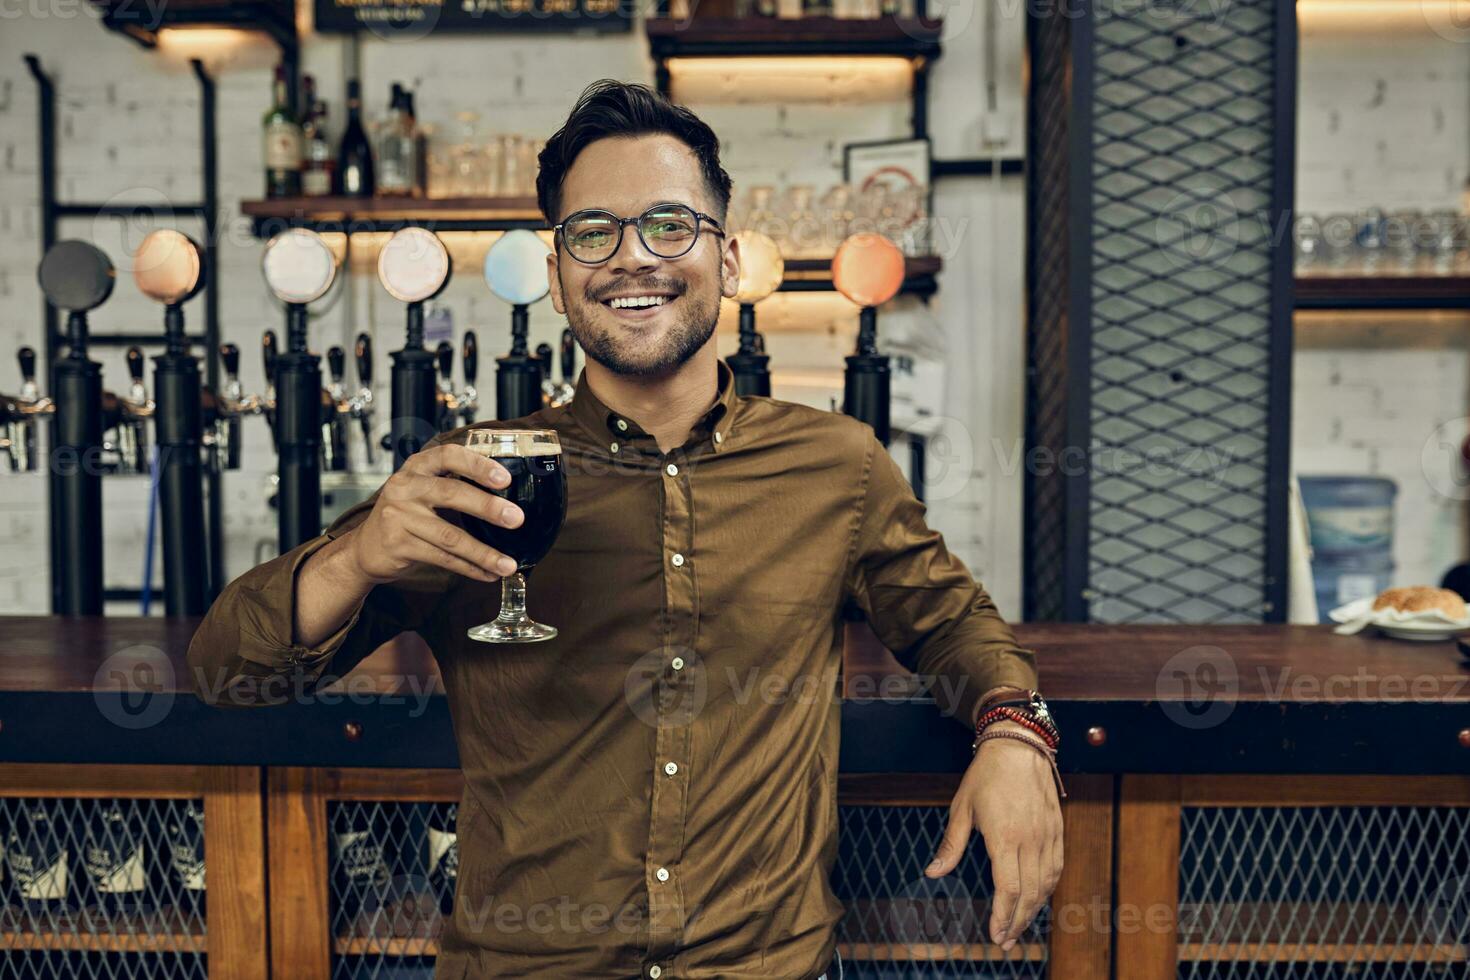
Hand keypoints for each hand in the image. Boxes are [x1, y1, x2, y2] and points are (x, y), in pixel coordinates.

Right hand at [346, 443, 524, 585]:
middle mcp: (404, 487)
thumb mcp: (423, 489)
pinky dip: (469, 568)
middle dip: (488, 507)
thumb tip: (507, 494)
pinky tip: (488, 573)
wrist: (366, 548)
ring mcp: (398, 517)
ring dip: (484, 552)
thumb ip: (454, 483)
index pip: (448, 455)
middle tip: (516, 519)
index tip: (505, 478)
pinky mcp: (398, 545)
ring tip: (509, 564)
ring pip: (450, 536)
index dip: (477, 464)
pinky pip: (443, 558)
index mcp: (416, 468)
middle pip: (452, 493)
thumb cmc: (405, 515)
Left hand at [924, 720, 1063, 950]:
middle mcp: (1030, 839)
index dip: (1003, 916)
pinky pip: (1056, 868)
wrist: (1019, 745)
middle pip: (1029, 894)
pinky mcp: (1057, 830)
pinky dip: (1048, 889)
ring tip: (1019, 926)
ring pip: (1046, 884)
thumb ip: (951, 845)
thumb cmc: (986, 775)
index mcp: (1004, 836)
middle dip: (1017, 922)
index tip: (995, 934)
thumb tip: (932, 873)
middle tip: (1006, 940)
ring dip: (1034, 910)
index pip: (1008, 888)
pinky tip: (1037, 899)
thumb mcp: (961, 808)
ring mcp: (1047, 835)